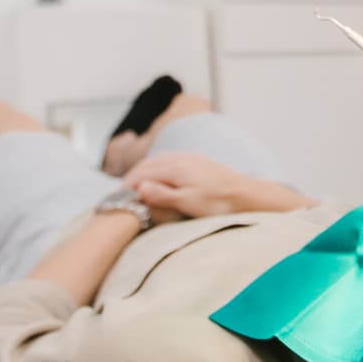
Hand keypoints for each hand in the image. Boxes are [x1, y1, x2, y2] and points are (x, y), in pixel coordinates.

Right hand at [121, 152, 258, 219]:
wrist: (246, 194)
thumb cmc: (218, 202)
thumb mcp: (188, 203)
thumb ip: (163, 195)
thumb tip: (139, 188)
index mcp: (177, 168)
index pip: (143, 173)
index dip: (128, 185)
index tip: (116, 197)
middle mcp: (182, 158)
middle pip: (149, 164)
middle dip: (132, 176)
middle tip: (120, 192)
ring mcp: (191, 157)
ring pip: (160, 159)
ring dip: (144, 170)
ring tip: (135, 184)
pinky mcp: (199, 161)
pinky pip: (171, 159)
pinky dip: (158, 166)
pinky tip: (159, 175)